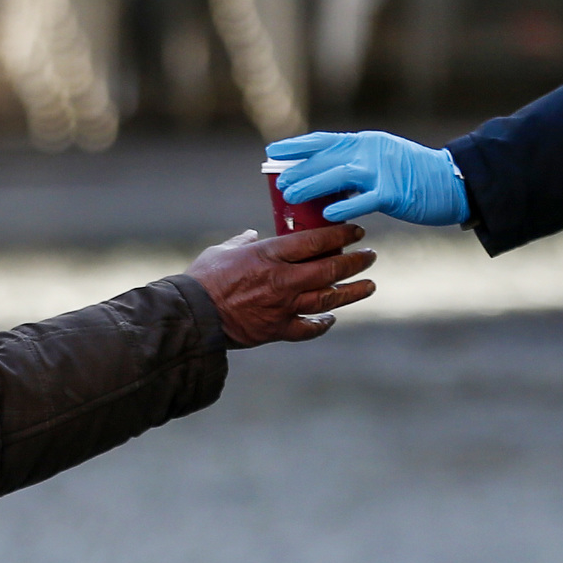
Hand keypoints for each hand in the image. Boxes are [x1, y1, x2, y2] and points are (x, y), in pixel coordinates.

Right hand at [186, 224, 375, 345]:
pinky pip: (308, 329)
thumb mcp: (222, 250)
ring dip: (352, 292)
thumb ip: (242, 242)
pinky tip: (332, 318)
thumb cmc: (203, 279)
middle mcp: (283, 280)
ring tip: (369, 286)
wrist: (192, 317)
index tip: (356, 232)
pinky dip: (322, 324)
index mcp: (270, 255)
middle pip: (330, 269)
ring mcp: (283, 307)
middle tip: (370, 256)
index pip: (315, 241)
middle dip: (355, 262)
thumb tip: (252, 235)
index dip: (340, 235)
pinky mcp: (277, 329)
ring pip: (328, 299)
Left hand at [264, 131, 469, 226]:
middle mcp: (371, 150)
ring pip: (338, 176)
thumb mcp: (381, 162)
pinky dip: (344, 206)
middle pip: (326, 158)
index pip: (324, 140)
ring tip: (291, 195)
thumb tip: (321, 185)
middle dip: (299, 170)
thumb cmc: (415, 178)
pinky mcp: (394, 192)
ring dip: (312, 185)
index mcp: (366, 142)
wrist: (453, 182)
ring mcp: (382, 170)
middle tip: (279, 182)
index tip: (274, 151)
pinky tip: (327, 215)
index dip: (297, 146)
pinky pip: (363, 200)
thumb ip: (354, 169)